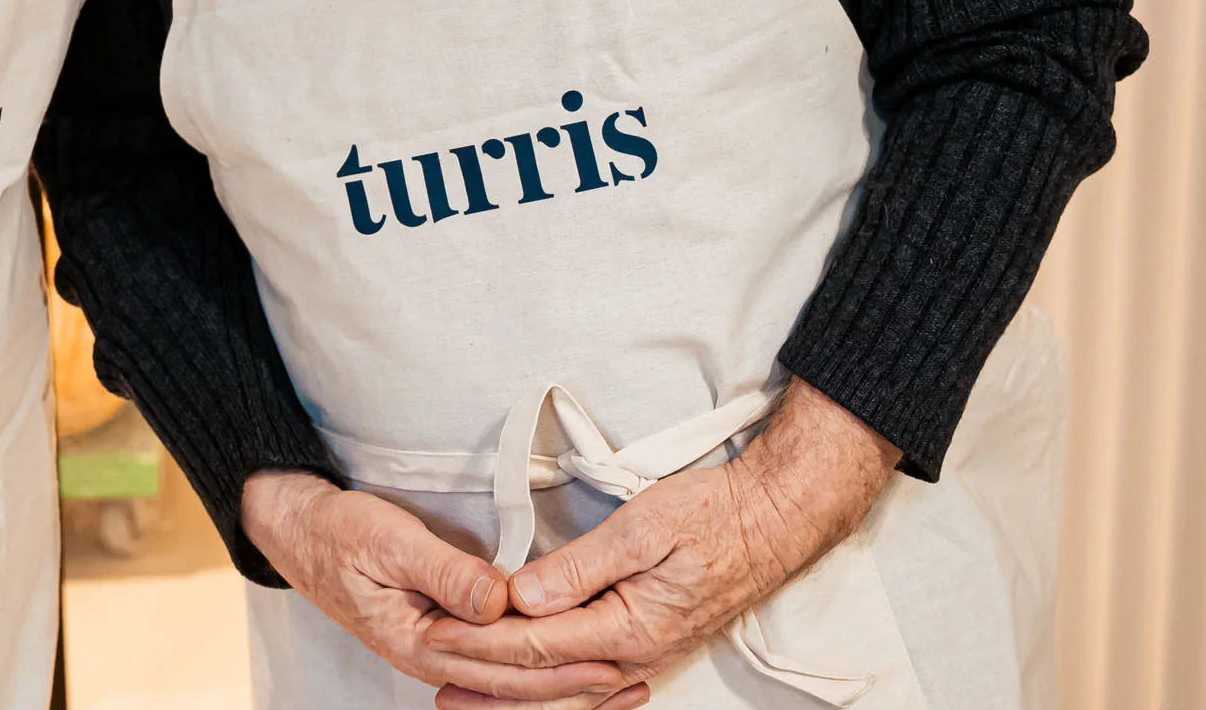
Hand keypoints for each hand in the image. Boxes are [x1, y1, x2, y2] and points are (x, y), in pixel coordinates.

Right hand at [241, 472, 628, 703]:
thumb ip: (445, 573)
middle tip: (631, 682)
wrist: (302, 531)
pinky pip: (499, 664)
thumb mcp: (389, 542)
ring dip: (564, 685)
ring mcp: (440, 651)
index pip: (503, 662)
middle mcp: (434, 657)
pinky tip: (570, 668)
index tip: (606, 658)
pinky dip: (538, 670)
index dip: (558, 662)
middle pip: (515, 683)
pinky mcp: (445, 635)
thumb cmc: (341, 534)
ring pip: (511, 681)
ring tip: (620, 687)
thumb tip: (499, 600)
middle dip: (575, 685)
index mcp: (421, 643)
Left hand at [423, 383, 899, 709]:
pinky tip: (534, 697)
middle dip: (486, 680)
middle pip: (546, 679)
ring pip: (568, 690)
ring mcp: (646, 656)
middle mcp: (637, 655)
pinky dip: (555, 693)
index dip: (480, 642)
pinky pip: (593, 684)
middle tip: (434, 680)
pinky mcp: (651, 647)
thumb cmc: (711, 514)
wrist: (772, 522)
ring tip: (466, 699)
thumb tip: (521, 597)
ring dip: (513, 695)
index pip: (536, 644)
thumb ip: (579, 566)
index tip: (436, 634)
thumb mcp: (642, 526)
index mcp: (630, 627)